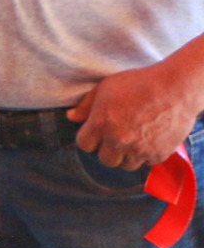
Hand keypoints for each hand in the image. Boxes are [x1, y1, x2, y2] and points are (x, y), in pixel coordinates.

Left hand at [71, 57, 203, 171]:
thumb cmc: (139, 83)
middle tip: (116, 137)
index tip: (97, 132)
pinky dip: (146, 155)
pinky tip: (148, 139)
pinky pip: (147, 162)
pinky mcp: (159, 154)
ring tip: (132, 139)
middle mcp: (119, 140)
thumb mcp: (106, 87)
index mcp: (102, 124)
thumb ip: (86, 105)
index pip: (84, 145)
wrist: (176, 88)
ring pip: (126, 165)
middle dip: (108, 150)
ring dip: (126, 155)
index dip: (89, 138)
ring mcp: (140, 149)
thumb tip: (71, 117)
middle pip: (105, 160)